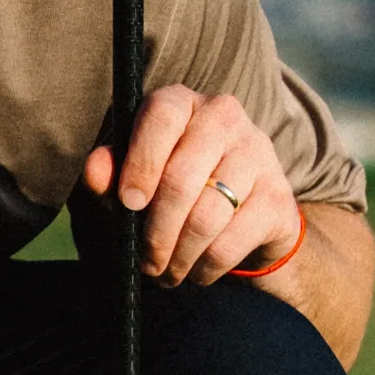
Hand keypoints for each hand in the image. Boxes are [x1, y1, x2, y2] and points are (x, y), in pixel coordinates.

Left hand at [78, 84, 298, 285]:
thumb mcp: (136, 178)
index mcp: (183, 102)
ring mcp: (258, 153)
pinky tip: (196, 271)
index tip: (129, 205)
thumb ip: (111, 173)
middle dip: (156, 232)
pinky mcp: (278, 195)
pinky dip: (206, 267)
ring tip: (165, 272)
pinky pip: (232, 241)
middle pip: (181, 178)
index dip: (141, 163)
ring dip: (179, 256)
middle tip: (145, 261)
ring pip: (207, 216)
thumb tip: (95, 172)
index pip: (161, 116)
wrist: (247, 214)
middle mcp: (224, 117)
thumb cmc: (175, 188)